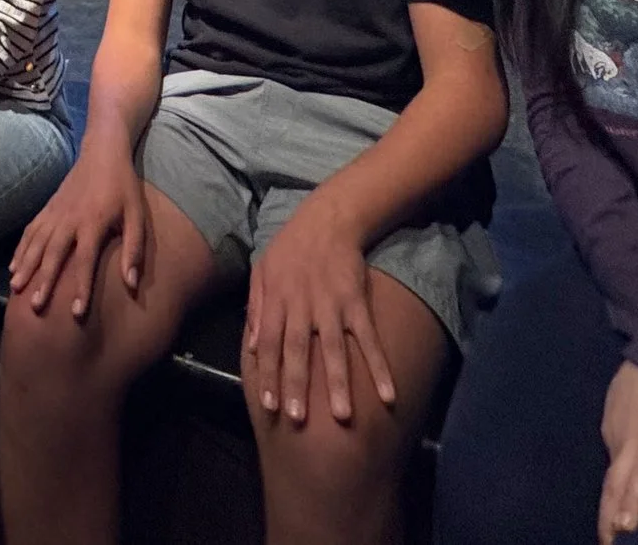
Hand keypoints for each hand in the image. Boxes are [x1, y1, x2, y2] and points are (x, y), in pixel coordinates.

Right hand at [8, 145, 147, 318]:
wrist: (102, 152)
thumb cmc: (123, 187)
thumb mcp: (137, 216)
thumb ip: (133, 249)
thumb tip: (132, 283)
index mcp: (93, 222)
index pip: (85, 260)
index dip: (81, 287)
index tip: (77, 313)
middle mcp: (69, 219)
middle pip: (54, 254)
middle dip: (44, 281)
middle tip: (36, 306)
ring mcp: (55, 212)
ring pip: (36, 243)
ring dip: (26, 266)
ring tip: (16, 288)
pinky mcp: (47, 208)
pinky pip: (30, 231)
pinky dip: (20, 249)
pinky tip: (13, 266)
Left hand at [246, 189, 391, 427]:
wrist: (328, 219)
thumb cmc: (290, 248)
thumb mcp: (262, 271)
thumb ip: (255, 308)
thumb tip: (250, 346)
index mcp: (276, 300)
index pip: (268, 344)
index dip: (268, 374)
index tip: (269, 405)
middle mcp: (302, 306)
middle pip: (297, 351)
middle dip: (296, 385)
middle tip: (297, 419)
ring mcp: (331, 305)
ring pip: (333, 349)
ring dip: (338, 383)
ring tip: (342, 418)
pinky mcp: (357, 303)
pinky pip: (369, 338)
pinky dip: (378, 366)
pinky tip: (387, 394)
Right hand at [600, 363, 637, 541]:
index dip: (631, 506)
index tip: (624, 528)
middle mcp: (632, 431)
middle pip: (617, 482)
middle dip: (611, 515)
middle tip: (610, 543)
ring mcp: (618, 421)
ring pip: (612, 468)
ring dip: (612, 497)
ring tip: (612, 529)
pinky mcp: (611, 411)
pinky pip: (612, 449)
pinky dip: (615, 473)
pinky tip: (616, 493)